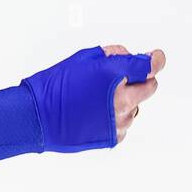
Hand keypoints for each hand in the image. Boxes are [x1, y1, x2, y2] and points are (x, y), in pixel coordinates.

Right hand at [20, 44, 165, 151]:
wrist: (36, 116)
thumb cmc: (54, 86)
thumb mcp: (81, 58)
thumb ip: (112, 55)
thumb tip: (129, 58)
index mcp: (115, 76)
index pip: (150, 66)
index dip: (154, 59)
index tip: (155, 57)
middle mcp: (123, 101)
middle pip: (149, 86)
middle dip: (139, 80)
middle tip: (117, 78)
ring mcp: (120, 121)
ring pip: (137, 106)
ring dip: (125, 99)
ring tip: (97, 98)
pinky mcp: (114, 137)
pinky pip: (124, 122)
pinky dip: (115, 115)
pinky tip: (94, 112)